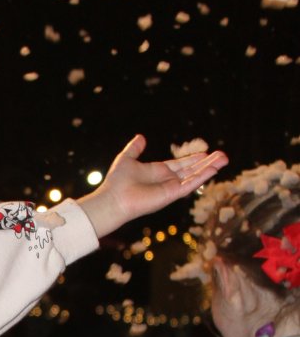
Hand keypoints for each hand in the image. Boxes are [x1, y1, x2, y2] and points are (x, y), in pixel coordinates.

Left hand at [76, 135, 228, 237]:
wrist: (113, 199)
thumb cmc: (116, 182)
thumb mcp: (126, 159)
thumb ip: (134, 149)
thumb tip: (140, 137)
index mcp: (157, 172)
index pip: (180, 165)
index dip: (193, 159)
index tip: (206, 153)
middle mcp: (166, 181)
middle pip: (191, 170)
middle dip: (206, 163)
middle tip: (222, 155)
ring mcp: (170, 188)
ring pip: (194, 176)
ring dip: (209, 168)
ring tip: (224, 159)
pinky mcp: (171, 195)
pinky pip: (190, 184)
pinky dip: (202, 177)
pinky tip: (213, 169)